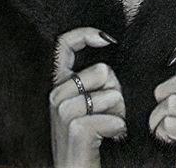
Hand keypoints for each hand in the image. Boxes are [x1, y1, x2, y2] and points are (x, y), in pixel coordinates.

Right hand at [49, 27, 125, 167]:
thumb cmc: (90, 142)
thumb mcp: (88, 104)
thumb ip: (93, 78)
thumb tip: (107, 43)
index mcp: (59, 85)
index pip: (64, 44)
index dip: (86, 33)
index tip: (107, 39)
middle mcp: (56, 95)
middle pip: (103, 70)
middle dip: (116, 91)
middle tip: (109, 114)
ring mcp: (63, 112)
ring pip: (112, 93)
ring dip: (119, 113)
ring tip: (107, 130)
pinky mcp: (75, 128)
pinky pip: (113, 117)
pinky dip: (118, 129)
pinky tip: (108, 139)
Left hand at [149, 36, 175, 167]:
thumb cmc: (172, 137)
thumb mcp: (172, 102)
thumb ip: (175, 80)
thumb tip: (174, 55)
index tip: (174, 56)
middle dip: (162, 96)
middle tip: (163, 114)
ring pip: (174, 102)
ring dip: (157, 118)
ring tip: (164, 131)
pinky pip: (172, 122)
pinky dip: (161, 132)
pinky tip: (169, 141)